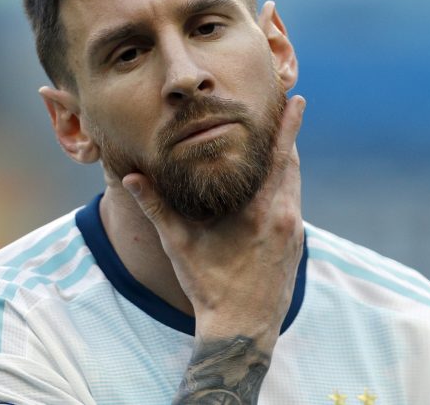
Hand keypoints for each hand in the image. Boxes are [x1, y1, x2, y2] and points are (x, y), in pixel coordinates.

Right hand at [122, 94, 305, 352]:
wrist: (243, 329)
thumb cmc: (209, 286)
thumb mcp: (179, 245)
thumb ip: (156, 207)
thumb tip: (130, 176)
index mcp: (258, 211)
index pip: (278, 157)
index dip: (288, 127)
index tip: (298, 101)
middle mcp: (284, 217)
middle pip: (291, 165)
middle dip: (288, 138)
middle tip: (288, 111)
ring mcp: (294, 232)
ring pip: (295, 185)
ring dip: (288, 162)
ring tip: (281, 142)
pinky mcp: (297, 246)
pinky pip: (294, 204)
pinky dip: (286, 187)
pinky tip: (274, 185)